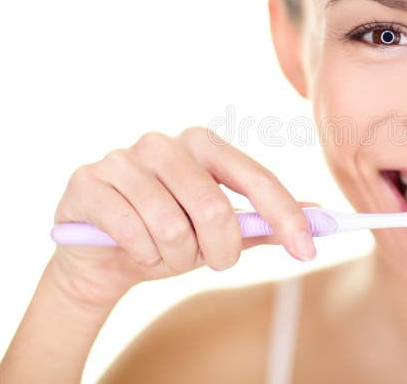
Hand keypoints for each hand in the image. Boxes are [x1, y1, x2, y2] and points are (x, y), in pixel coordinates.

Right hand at [49, 126, 317, 308]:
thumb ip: (263, 221)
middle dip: (222, 251)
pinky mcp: (88, 182)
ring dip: (177, 259)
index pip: (255, 177)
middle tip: (216, 263)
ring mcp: (123, 159)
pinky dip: (142, 255)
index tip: (309, 250)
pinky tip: (134, 250)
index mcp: (203, 144)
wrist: (101, 257)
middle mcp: (164, 142)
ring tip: (166, 256)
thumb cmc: (168, 237)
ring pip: (172, 226)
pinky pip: (132, 232)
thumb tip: (318, 213)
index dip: (286, 216)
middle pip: (214, 207)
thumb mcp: (219, 232)